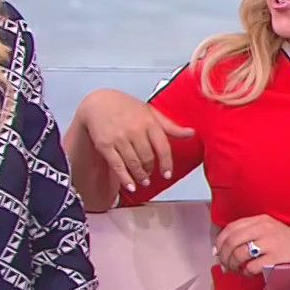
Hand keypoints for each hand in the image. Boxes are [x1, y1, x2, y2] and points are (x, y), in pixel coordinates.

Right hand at [77, 88, 193, 191]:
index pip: (163, 147)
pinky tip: (130, 186)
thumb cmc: (126, 107)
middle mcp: (135, 130)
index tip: (167, 173)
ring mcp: (119, 138)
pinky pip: (118, 166)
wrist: (98, 103)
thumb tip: (191, 133)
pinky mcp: (105, 145)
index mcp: (149, 122)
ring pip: (134, 164)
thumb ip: (170, 126)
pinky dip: (125, 179)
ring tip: (144, 180)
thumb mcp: (150, 112)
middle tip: (151, 174)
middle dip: (151, 169)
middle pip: (148, 158)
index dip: (167, 163)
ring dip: (140, 176)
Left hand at [214, 215, 289, 275]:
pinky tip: (249, 273)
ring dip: (234, 265)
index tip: (218, 252)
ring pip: (239, 254)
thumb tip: (220, 250)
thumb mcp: (268, 229)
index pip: (231, 227)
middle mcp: (264, 228)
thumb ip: (247, 234)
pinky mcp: (275, 257)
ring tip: (236, 270)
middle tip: (224, 265)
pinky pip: (252, 266)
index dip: (220, 241)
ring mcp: (270, 242)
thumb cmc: (287, 242)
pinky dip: (246, 272)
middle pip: (232, 241)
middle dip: (224, 256)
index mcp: (261, 220)